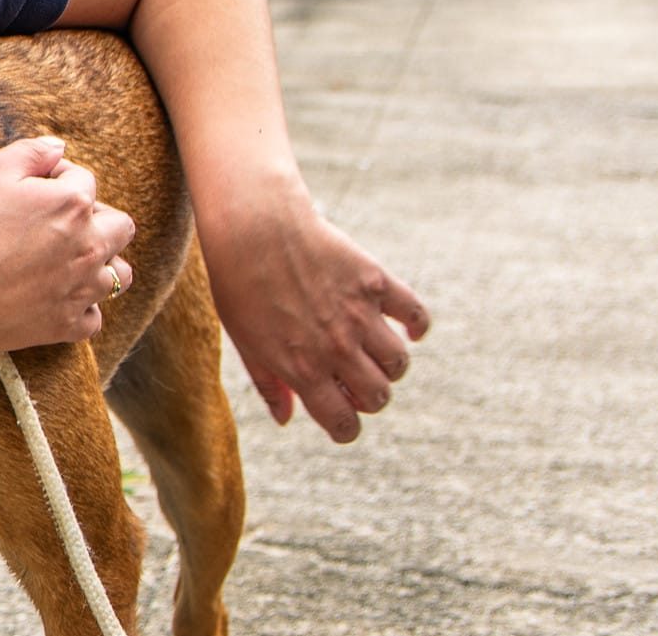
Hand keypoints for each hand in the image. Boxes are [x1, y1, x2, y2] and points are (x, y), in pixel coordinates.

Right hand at [0, 136, 137, 355]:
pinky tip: (57, 298)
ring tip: (71, 262)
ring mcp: (83, 289)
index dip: (59, 178)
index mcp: (73, 203)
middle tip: (61, 223)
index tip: (36, 187)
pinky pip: (94, 316)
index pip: (84, 180)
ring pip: (118, 274)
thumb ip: (31, 153)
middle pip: (120, 227)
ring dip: (101, 264)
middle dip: (97, 219)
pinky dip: (81, 307)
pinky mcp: (69, 325)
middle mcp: (90, 246)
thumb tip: (58, 147)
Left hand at [204, 194, 430, 442]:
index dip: (345, 428)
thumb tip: (286, 419)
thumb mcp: (244, 341)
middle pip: (378, 396)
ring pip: (398, 363)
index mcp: (302, 369)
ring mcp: (359, 315)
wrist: (252, 228)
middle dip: (368, 397)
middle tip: (352, 380)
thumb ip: (268, 384)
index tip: (341, 417)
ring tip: (369, 349)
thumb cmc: (240, 286)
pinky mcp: (374, 282)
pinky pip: (416, 314)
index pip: (344, 424)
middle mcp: (336, 347)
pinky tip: (406, 328)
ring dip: (388, 365)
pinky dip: (417, 326)